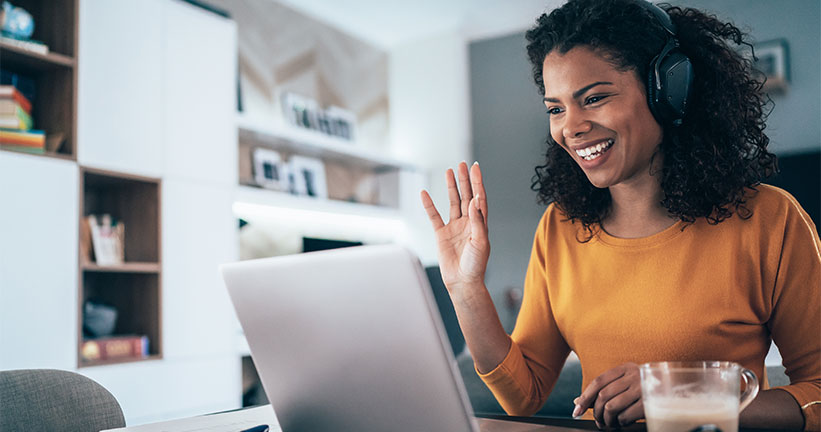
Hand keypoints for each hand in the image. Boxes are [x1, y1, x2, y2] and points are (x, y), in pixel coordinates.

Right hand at [420, 161, 489, 294]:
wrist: (462, 282)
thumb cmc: (476, 265)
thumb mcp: (480, 242)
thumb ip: (477, 220)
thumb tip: (474, 200)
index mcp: (480, 223)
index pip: (479, 198)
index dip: (478, 182)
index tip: (476, 168)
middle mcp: (468, 222)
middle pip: (466, 196)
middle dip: (464, 180)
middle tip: (462, 164)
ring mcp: (454, 227)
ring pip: (452, 202)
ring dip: (451, 187)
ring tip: (449, 171)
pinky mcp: (441, 234)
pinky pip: (434, 216)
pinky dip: (429, 205)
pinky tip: (424, 193)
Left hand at [574, 363, 643, 428]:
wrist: (678, 392)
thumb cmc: (645, 390)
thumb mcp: (626, 384)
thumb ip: (605, 390)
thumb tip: (577, 401)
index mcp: (626, 368)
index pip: (598, 382)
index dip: (585, 397)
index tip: (577, 411)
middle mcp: (634, 376)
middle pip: (603, 395)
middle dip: (596, 412)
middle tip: (599, 421)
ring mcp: (642, 389)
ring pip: (611, 407)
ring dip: (607, 420)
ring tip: (611, 423)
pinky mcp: (648, 404)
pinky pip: (624, 417)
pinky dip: (620, 423)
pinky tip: (624, 423)